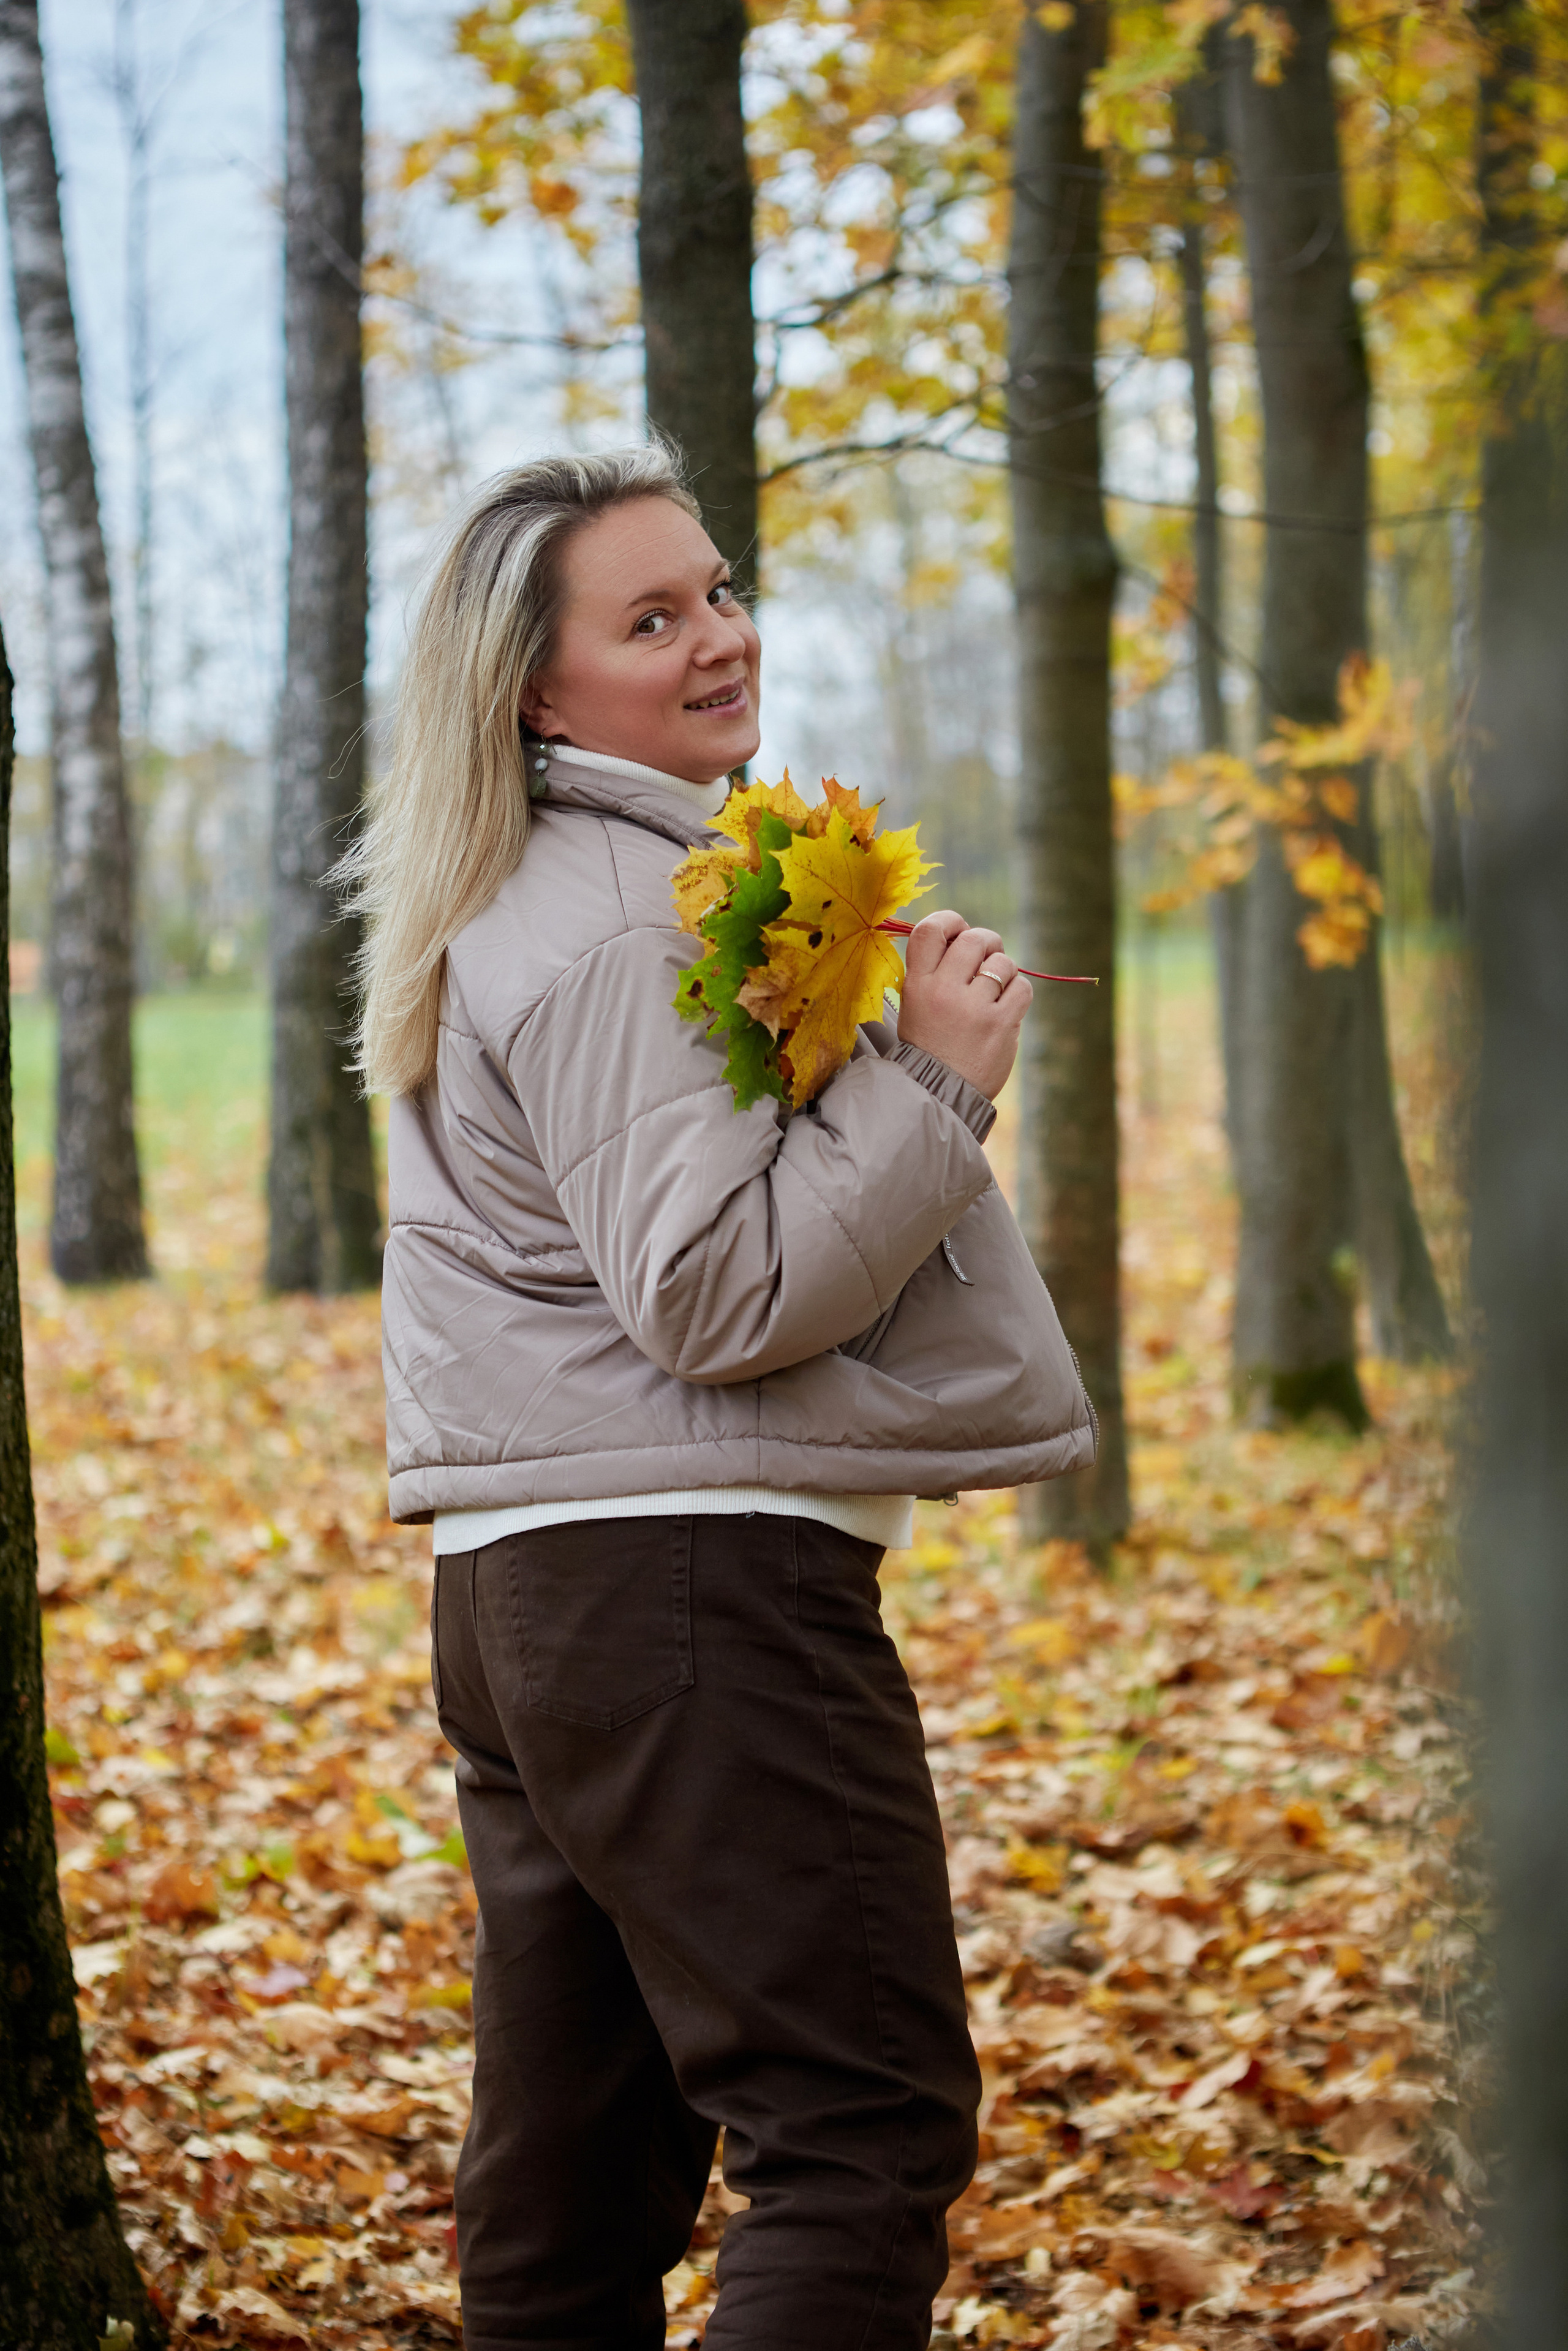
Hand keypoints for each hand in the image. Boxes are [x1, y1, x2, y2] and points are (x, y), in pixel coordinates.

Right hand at [895, 910, 1031, 1100]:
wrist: (939, 1093)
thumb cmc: (929, 1046)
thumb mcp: (915, 1005)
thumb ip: (933, 971)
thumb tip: (962, 935)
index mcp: (917, 984)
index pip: (930, 929)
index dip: (950, 920)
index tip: (958, 930)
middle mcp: (944, 991)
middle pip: (974, 939)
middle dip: (986, 942)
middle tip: (985, 958)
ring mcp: (974, 1008)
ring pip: (1002, 962)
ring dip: (1003, 972)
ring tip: (993, 992)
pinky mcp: (1001, 1024)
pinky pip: (1022, 987)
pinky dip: (1018, 992)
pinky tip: (1007, 1006)